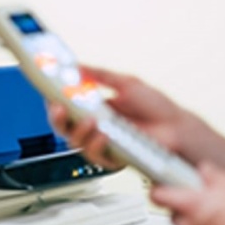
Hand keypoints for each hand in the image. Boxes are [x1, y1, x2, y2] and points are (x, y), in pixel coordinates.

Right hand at [49, 66, 187, 169]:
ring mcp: (100, 142)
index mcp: (93, 106)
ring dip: (78, 130)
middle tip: (59, 107)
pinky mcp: (111, 158)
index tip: (48, 91)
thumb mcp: (125, 82)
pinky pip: (93, 155)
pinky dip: (96, 144)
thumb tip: (77, 66)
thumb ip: (100, 74)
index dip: (53, 99)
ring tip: (90, 119)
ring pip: (73, 141)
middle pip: (62, 125)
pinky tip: (103, 134)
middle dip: (56, 116)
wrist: (176, 127)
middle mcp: (93, 125)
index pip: (65, 104)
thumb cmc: (156, 107)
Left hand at [151, 163, 224, 224]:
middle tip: (195, 199)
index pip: (156, 195)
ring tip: (215, 215)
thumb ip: (211, 175)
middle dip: (180, 206)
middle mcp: (190, 224)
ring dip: (194, 222)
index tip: (160, 185)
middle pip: (171, 213)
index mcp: (190, 203)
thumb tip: (204, 170)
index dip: (158, 189)